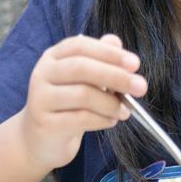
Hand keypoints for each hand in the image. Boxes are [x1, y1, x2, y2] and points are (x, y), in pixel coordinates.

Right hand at [20, 33, 146, 169]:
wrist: (39, 140)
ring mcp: (40, 98)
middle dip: (116, 76)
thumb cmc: (67, 105)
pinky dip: (102, 120)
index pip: (81, 46)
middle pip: (81, 68)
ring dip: (111, 103)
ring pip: (83, 95)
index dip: (109, 53)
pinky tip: (111, 121)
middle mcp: (43, 73)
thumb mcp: (83, 80)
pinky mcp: (45, 123)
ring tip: (124, 111)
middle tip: (140, 87)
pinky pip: (80, 119)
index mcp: (53, 56)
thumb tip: (116, 42)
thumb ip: (99, 60)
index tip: (135, 64)